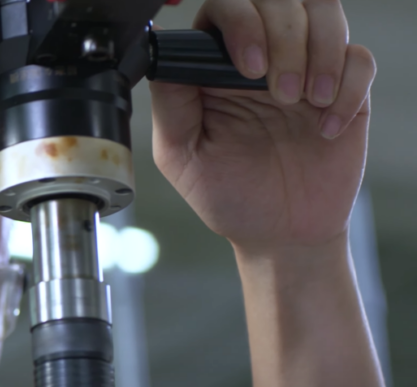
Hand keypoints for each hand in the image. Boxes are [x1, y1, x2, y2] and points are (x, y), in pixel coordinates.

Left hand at [149, 0, 376, 251]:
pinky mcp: (345, 89)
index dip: (241, 21)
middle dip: (284, 37)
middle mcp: (260, 55)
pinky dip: (347, 88)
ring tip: (304, 103)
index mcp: (213, 64)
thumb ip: (170, 101)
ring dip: (319, 52)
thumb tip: (156, 47)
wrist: (279, 233)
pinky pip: (359, 59)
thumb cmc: (226, 194)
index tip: (247, 68)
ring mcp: (305, 67)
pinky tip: (326, 128)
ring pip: (324, 12)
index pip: (227, 6)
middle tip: (279, 93)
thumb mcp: (181, 155)